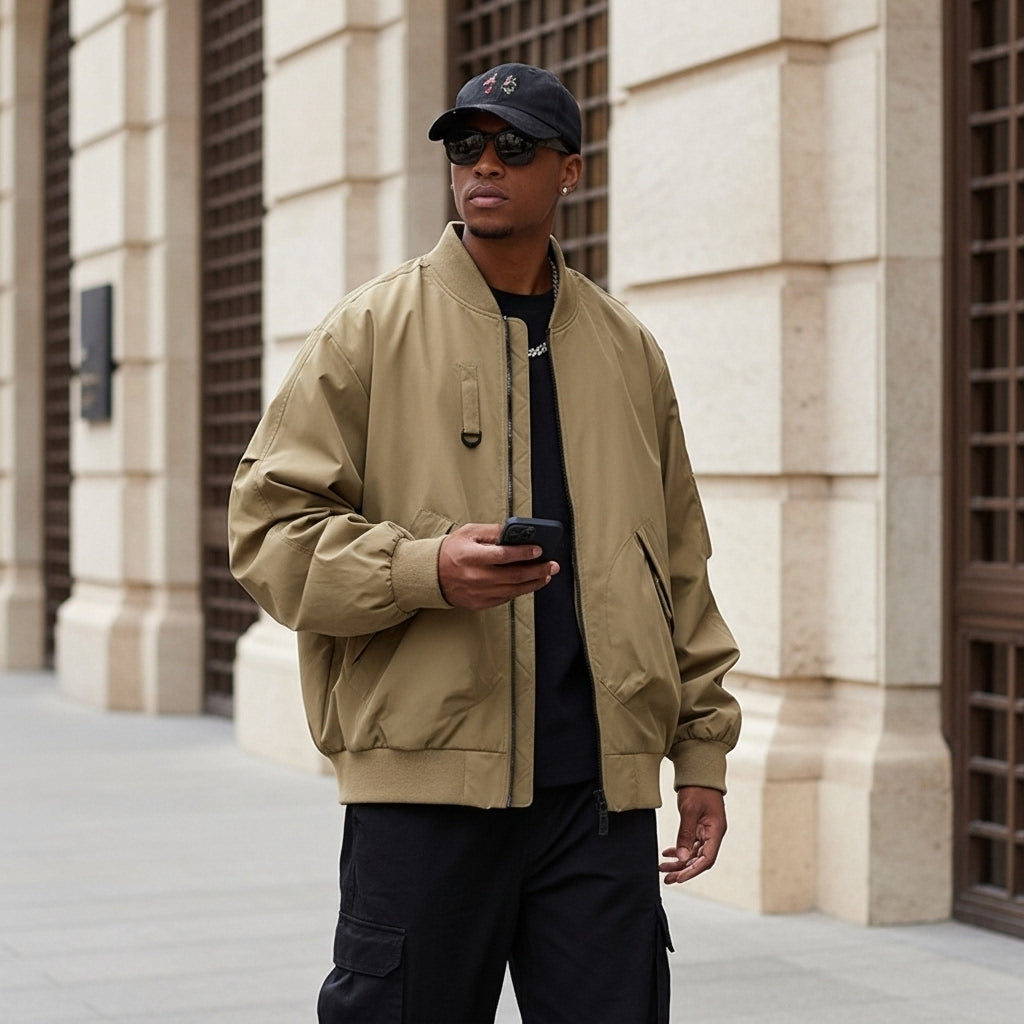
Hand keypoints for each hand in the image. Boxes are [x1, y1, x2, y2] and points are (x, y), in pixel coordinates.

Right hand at [438, 523, 558, 609]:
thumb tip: (515, 533)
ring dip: (533, 582)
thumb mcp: (468, 533)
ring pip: (513, 590)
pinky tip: (530, 584)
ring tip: (546, 575)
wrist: (431, 575)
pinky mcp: (480, 603)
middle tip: (552, 565)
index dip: (523, 552)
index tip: (539, 549)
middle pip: (513, 575)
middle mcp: (475, 576)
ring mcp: (478, 592)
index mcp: (470, 556)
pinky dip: (520, 591)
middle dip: (537, 570)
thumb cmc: (451, 551)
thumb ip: (492, 531)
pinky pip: (506, 598)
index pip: (502, 555)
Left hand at [659, 786, 726, 884]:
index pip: (707, 859)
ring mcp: (707, 831)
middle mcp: (713, 834)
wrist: (699, 772)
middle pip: (699, 860)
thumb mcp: (689, 810)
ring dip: (679, 862)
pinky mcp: (700, 827)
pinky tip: (667, 853)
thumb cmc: (697, 788)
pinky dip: (680, 850)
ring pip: (694, 853)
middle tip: (667, 879)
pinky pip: (691, 844)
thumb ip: (686, 834)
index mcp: (716, 831)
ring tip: (663, 868)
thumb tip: (682, 858)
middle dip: (683, 870)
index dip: (693, 871)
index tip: (678, 878)